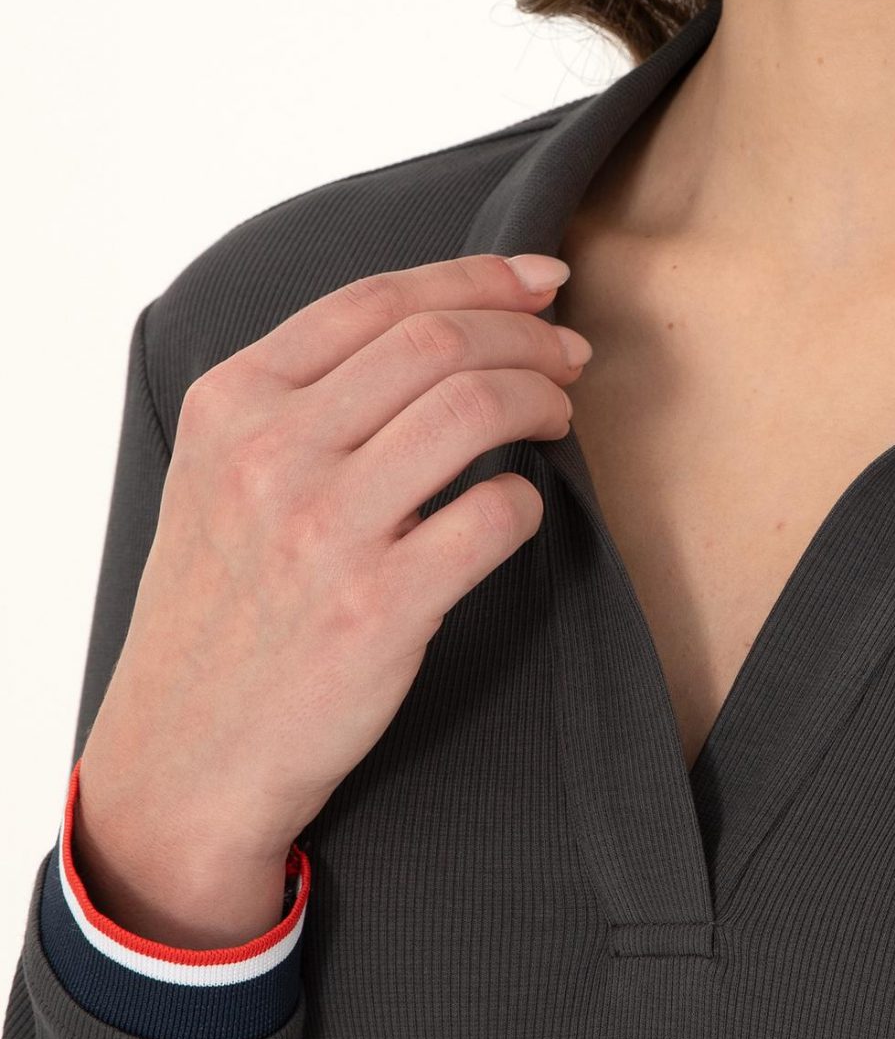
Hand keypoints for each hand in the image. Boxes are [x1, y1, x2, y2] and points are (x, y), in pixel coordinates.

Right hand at [76, 252, 589, 878]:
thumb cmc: (218, 613)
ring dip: (542, 399)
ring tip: (559, 416)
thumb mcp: (216, 476)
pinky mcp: (377, 608)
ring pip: (476, 407)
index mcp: (231, 404)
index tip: (540, 280)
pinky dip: (529, 501)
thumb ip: (300, 398)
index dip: (477, 276)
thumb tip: (437, 326)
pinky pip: (494, 515)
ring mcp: (323, 530)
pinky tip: (521, 509)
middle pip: (438, 340)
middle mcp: (270, 454)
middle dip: (528, 334)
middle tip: (569, 355)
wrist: (181, 761)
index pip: (376, 299)